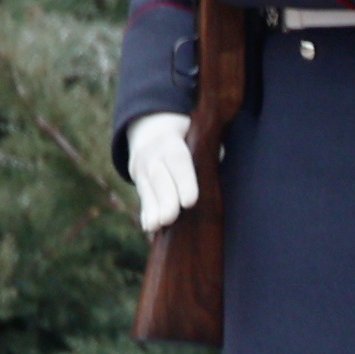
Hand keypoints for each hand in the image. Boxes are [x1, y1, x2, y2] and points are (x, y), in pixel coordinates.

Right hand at [125, 111, 200, 234]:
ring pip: (147, 189)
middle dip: (165, 200)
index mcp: (171, 142)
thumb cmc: (185, 135)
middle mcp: (153, 154)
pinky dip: (146, 212)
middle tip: (169, 219)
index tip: (190, 202)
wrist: (150, 126)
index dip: (184, 181)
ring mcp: (141, 167)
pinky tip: (149, 226)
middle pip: (159, 177)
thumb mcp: (195, 134)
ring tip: (155, 227)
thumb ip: (207, 151)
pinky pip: (142, 196)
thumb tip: (216, 167)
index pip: (178, 161)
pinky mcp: (138, 179)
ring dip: (152, 210)